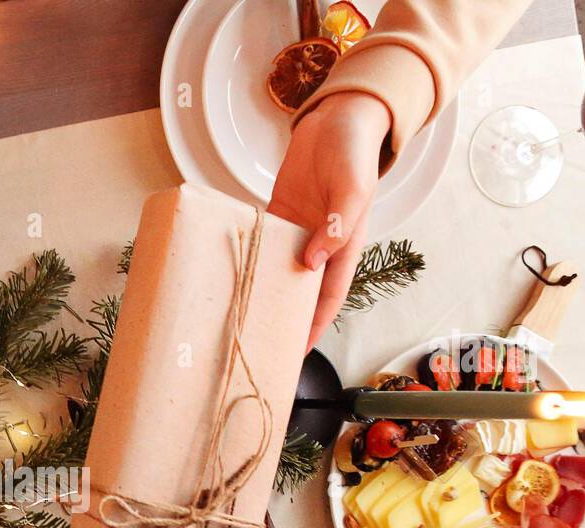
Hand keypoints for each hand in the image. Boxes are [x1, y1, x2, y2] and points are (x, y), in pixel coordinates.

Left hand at [268, 91, 390, 352]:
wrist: (337, 119)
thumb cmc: (353, 153)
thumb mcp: (352, 190)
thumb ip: (337, 226)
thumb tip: (313, 261)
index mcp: (344, 246)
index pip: (328, 296)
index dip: (314, 325)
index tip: (297, 350)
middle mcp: (321, 245)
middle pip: (301, 291)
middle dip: (286, 317)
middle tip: (263, 343)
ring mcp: (299, 231)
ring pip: (280, 270)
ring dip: (265, 291)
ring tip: (243, 316)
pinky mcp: (279, 215)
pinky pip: (263, 242)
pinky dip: (250, 257)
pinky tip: (231, 274)